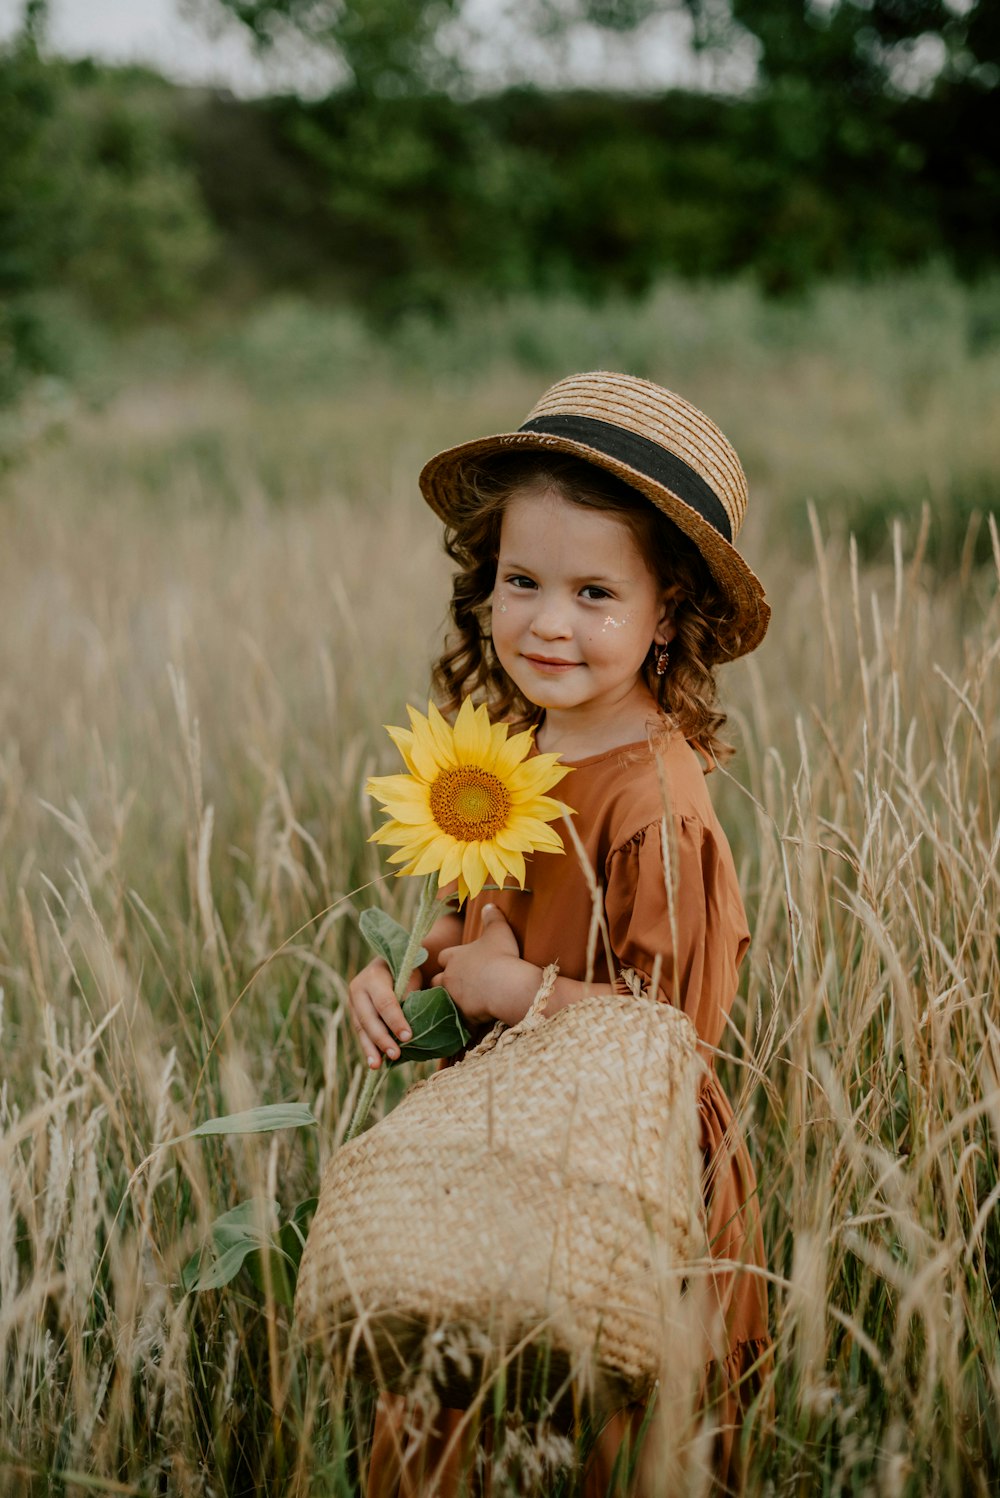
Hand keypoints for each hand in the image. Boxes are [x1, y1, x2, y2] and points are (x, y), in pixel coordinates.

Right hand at [347, 957, 413, 1069]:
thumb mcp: (411, 976)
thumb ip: (410, 995)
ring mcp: (353, 1002)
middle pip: (369, 1018)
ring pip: (361, 1028)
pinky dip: (368, 1048)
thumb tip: (411, 1020)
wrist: (388, 965)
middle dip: (382, 1038)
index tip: (408, 1036)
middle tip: (395, 1054)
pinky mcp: (354, 1014)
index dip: (396, 1020)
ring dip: (371, 1048)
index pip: (385, 1002)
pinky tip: (374, 1063)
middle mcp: (358, 989)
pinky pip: (361, 1033)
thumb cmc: (405, 971)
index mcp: (373, 976)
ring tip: (378, 1066)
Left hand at [432, 905, 542, 1026]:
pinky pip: (461, 1020)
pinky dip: (467, 1020)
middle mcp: (449, 977)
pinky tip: (476, 1021)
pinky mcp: (463, 1016)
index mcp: (454, 957)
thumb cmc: (501, 955)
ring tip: (466, 1003)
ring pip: (445, 1001)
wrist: (506, 985)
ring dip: (453, 1001)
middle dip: (445, 983)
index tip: (460, 961)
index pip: (443, 957)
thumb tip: (488, 905)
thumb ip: (492, 917)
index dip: (451, 959)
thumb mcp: (499, 930)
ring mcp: (454, 998)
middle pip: (437, 981)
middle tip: (460, 984)